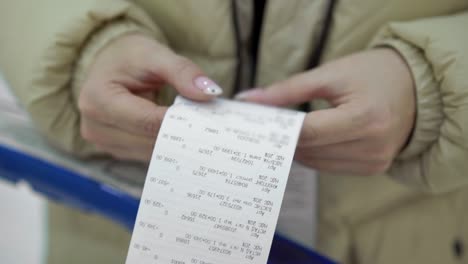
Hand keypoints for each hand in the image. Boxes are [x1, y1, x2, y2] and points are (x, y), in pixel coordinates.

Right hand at [78, 34, 222, 161]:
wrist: (110, 64)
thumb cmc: (129, 57)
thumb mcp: (155, 54)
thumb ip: (182, 72)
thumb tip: (209, 92)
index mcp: (98, 100)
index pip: (147, 120)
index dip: (180, 122)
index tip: (207, 118)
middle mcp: (95, 127)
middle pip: (150, 141)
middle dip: (181, 133)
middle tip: (210, 125)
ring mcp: (104, 143)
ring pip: (152, 153)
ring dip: (176, 142)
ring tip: (197, 127)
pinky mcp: (116, 151)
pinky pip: (149, 154)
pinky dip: (168, 145)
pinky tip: (181, 133)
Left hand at [236, 49, 415, 174]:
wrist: (416, 88)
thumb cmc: (373, 73)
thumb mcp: (330, 73)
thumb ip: (287, 90)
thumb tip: (248, 100)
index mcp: (364, 118)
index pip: (307, 132)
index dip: (278, 128)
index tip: (256, 119)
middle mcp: (372, 146)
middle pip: (308, 150)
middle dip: (283, 138)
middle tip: (266, 123)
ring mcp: (374, 162)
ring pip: (315, 162)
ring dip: (297, 147)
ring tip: (287, 130)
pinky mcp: (373, 168)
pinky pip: (328, 166)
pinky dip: (314, 153)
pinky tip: (310, 138)